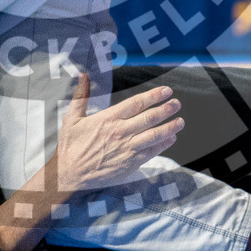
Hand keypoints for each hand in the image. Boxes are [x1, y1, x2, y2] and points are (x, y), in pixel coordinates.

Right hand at [54, 74, 182, 190]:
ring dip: (170, 127)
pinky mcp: (129, 165)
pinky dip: (163, 145)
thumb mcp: (71, 118)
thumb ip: (81, 95)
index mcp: (108, 118)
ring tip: (181, 121)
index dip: (154, 96)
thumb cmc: (70, 146)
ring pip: (154, 136)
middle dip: (166, 109)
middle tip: (177, 103)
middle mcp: (120, 133)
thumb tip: (83, 75)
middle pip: (149, 118)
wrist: (69, 175)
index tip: (166, 91)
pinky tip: (171, 139)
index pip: (136, 103)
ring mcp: (127, 150)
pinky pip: (151, 153)